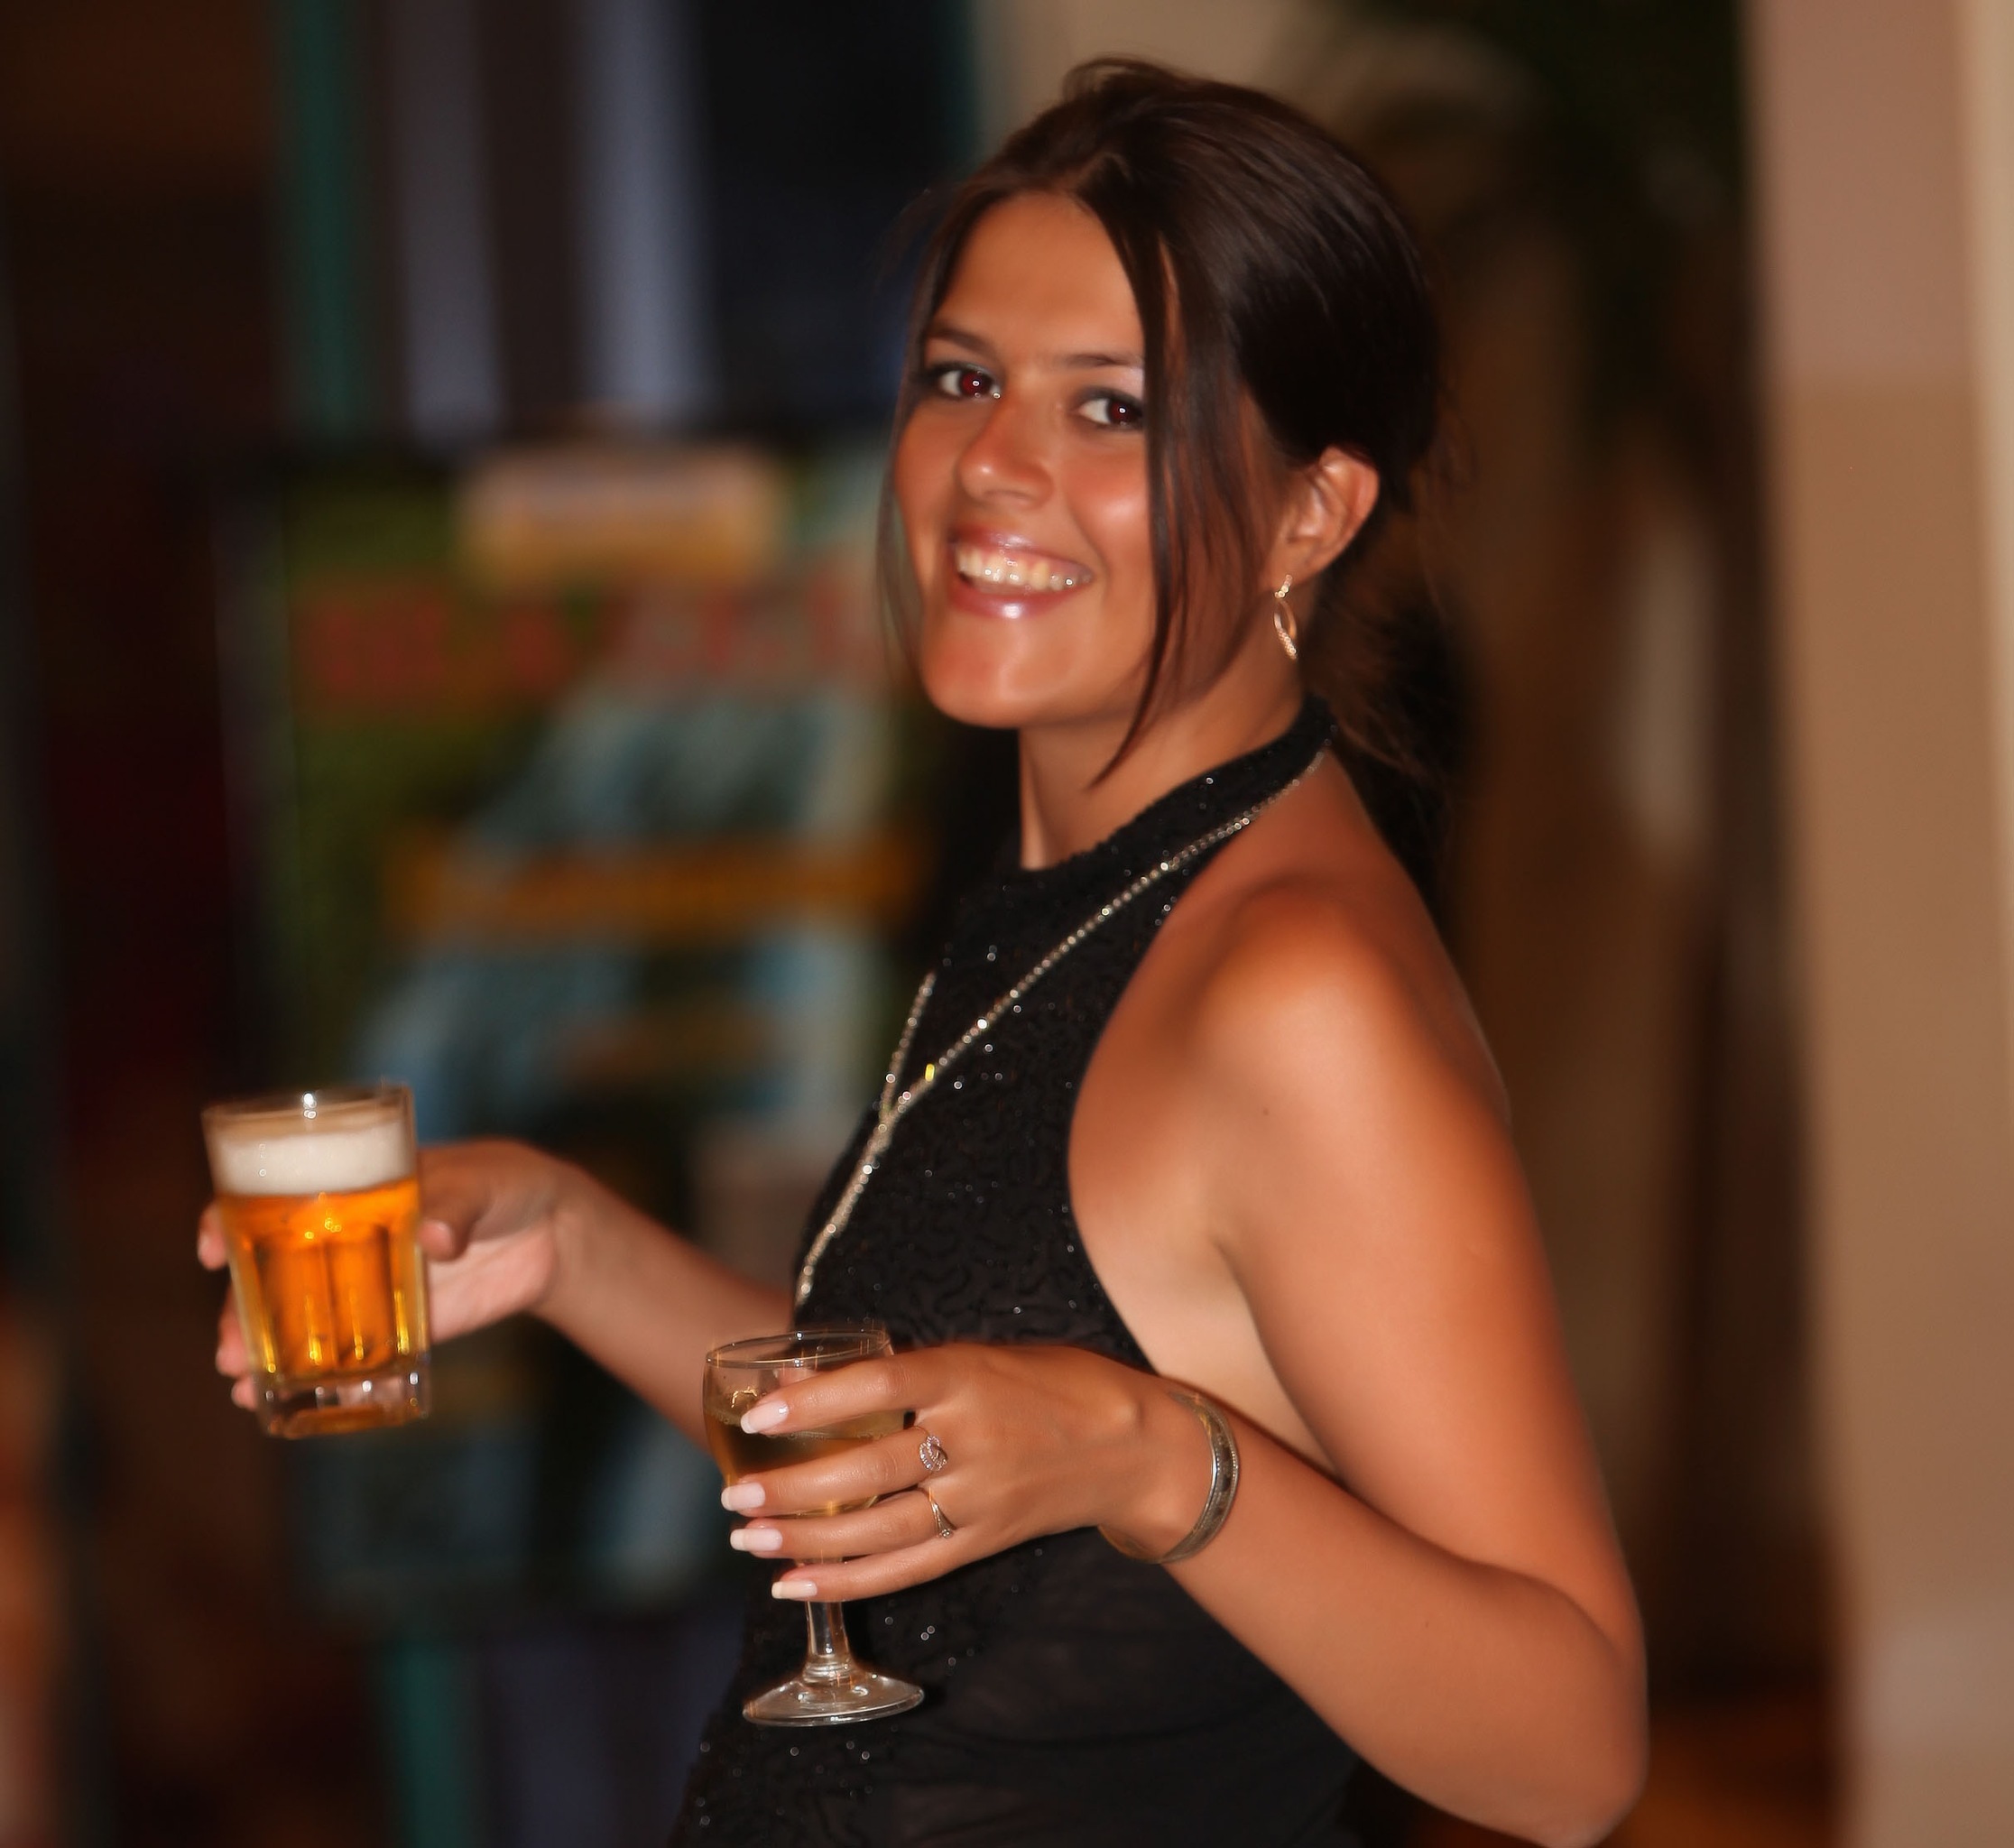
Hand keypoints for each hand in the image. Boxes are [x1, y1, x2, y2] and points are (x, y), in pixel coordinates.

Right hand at [198, 1138, 583, 1410]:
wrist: (552, 1230)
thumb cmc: (502, 1184)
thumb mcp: (480, 1183)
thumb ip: (456, 1206)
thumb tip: (434, 1237)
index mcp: (349, 1190)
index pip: (270, 1202)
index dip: (228, 1222)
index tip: (213, 1251)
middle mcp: (342, 1241)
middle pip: (269, 1276)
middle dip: (239, 1314)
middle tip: (229, 1352)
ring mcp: (366, 1287)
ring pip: (298, 1321)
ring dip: (262, 1355)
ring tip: (244, 1388)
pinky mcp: (401, 1327)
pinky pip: (350, 1358)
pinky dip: (319, 1382)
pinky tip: (289, 1406)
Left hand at [717, 1342, 1214, 1601]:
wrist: (1134, 1445)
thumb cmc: (1050, 1383)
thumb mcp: (981, 1355)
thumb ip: (902, 1372)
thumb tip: (801, 1381)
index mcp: (967, 1375)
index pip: (877, 1386)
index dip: (815, 1401)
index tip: (759, 1412)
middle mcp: (971, 1437)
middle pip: (867, 1468)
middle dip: (792, 1486)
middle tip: (733, 1493)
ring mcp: (980, 1497)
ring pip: (878, 1526)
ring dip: (804, 1537)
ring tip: (748, 1536)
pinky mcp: (985, 1540)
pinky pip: (906, 1568)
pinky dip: (847, 1582)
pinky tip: (795, 1584)